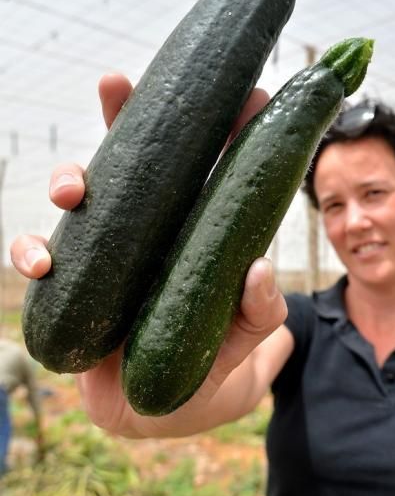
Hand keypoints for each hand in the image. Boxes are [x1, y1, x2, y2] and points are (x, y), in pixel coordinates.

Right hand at [11, 75, 286, 437]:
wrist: (160, 412)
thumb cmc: (209, 367)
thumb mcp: (247, 342)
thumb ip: (260, 311)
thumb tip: (256, 269)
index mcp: (196, 234)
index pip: (211, 170)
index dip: (226, 128)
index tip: (243, 92)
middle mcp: (150, 232)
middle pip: (137, 162)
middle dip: (124, 116)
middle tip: (115, 83)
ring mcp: (108, 254)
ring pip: (82, 197)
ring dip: (70, 179)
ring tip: (73, 191)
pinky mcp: (73, 285)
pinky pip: (40, 257)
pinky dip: (33, 252)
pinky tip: (43, 262)